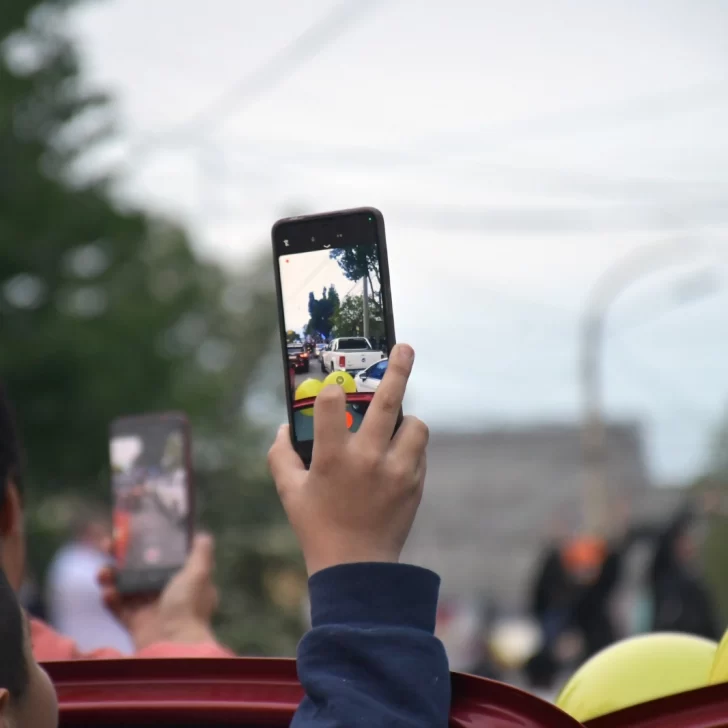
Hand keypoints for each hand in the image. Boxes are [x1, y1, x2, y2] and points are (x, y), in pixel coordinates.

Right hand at [99, 533, 218, 650]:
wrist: (173, 645)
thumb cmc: (188, 606)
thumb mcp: (199, 574)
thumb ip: (201, 553)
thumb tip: (203, 535)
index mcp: (185, 578)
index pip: (166, 556)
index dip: (150, 545)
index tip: (134, 532)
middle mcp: (169, 592)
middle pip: (142, 569)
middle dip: (124, 557)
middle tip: (108, 546)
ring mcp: (152, 608)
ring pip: (127, 586)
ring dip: (113, 576)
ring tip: (103, 572)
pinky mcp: (136, 624)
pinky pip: (119, 608)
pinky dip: (111, 599)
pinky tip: (106, 593)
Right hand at [268, 343, 427, 575]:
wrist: (358, 568)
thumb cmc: (317, 527)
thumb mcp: (289, 492)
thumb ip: (281, 456)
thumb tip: (284, 429)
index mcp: (333, 458)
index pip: (332, 403)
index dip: (330, 391)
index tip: (331, 389)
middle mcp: (369, 458)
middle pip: (388, 400)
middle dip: (398, 368)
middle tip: (404, 348)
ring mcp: (397, 470)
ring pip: (415, 424)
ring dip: (405, 420)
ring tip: (394, 426)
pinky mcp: (415, 482)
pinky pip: (418, 450)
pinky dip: (408, 447)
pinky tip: (394, 456)